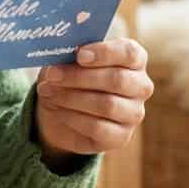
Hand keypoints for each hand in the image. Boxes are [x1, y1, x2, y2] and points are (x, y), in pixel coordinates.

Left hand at [35, 39, 152, 164]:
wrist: (60, 112)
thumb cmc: (69, 76)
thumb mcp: (67, 60)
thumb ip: (70, 54)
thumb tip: (62, 51)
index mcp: (133, 59)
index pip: (129, 53)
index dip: (105, 52)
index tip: (79, 54)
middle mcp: (140, 86)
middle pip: (118, 80)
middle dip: (80, 77)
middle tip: (53, 75)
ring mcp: (133, 113)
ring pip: (107, 105)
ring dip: (71, 97)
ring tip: (48, 92)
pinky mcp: (121, 137)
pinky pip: (98, 127)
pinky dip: (72, 117)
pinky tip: (57, 110)